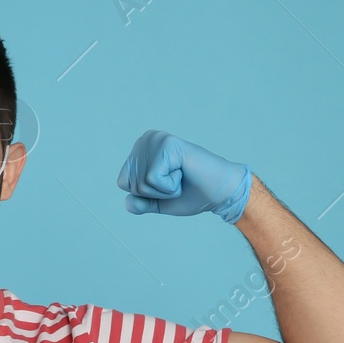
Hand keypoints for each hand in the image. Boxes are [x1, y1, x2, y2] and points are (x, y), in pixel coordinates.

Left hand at [115, 130, 251, 223]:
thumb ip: (142, 203)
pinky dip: (169, 187)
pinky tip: (183, 174)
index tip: (168, 185)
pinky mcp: (167, 144)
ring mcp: (156, 139)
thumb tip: (127, 203)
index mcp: (142, 150)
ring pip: (141, 182)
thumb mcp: (160, 201)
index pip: (123, 183)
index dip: (146, 194)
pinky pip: (152, 179)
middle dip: (155, 193)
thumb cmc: (193, 193)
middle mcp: (146, 139)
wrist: (220, 192)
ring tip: (181, 177)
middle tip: (177, 182)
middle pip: (131, 183)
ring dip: (163, 190)